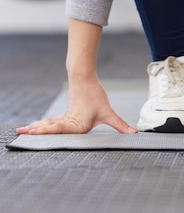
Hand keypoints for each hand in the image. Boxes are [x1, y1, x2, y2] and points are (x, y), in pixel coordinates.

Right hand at [16, 77, 137, 134]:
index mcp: (76, 124)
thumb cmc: (95, 95)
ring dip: (35, 129)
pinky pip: (49, 123)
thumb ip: (120, 125)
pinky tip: (32, 129)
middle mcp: (67, 122)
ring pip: (47, 125)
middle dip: (36, 132)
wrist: (84, 77)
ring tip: (21, 132)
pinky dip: (40, 126)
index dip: (48, 131)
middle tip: (21, 134)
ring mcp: (63, 118)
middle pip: (49, 128)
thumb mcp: (108, 112)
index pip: (60, 128)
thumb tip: (134, 133)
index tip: (35, 132)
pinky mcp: (62, 116)